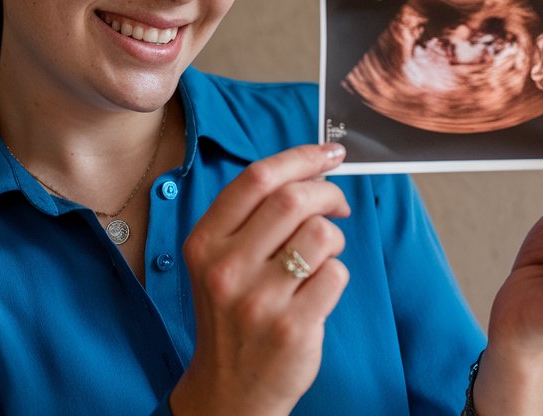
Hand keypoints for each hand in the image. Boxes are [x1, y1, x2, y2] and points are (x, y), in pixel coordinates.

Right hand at [170, 144, 351, 415]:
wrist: (229, 389)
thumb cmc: (232, 315)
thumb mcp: (219, 262)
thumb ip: (252, 217)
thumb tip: (311, 169)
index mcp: (205, 242)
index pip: (257, 178)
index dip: (301, 156)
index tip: (330, 153)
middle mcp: (226, 268)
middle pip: (293, 199)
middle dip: (328, 194)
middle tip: (337, 206)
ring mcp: (259, 300)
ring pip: (320, 234)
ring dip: (333, 238)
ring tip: (321, 258)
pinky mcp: (292, 327)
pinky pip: (336, 274)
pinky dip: (336, 274)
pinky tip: (318, 292)